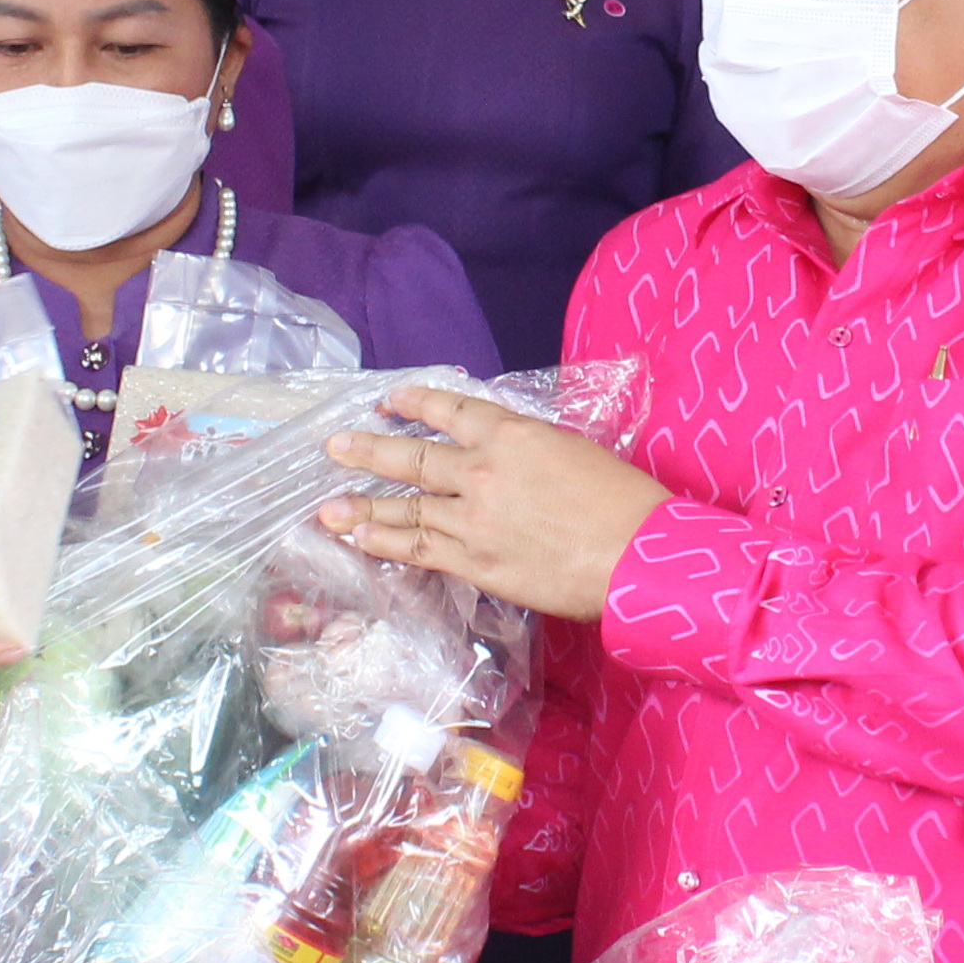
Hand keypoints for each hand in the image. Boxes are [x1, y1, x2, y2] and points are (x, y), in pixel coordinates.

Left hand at [318, 383, 669, 622]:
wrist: (635, 555)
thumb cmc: (621, 501)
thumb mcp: (572, 451)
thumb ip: (527, 449)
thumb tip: (501, 455)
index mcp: (511, 435)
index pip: (451, 411)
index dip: (415, 404)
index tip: (388, 400)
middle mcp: (482, 471)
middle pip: (412, 460)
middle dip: (368, 452)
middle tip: (335, 447)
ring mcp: (471, 519)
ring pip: (406, 510)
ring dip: (363, 508)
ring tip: (328, 509)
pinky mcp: (474, 562)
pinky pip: (418, 550)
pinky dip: (386, 544)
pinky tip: (362, 541)